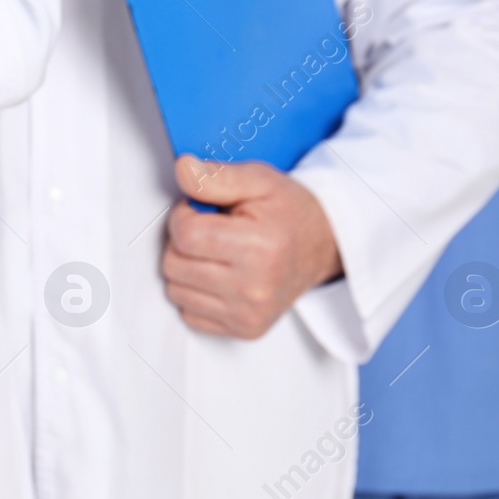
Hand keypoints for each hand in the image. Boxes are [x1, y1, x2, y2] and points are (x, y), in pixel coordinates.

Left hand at [161, 155, 342, 339]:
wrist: (324, 247)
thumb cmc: (289, 213)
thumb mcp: (259, 180)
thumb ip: (216, 176)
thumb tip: (182, 169)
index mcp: (260, 248)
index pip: (186, 235)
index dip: (184, 215)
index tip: (201, 210)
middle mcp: (255, 288)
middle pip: (174, 264)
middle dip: (183, 241)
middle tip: (211, 229)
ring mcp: (250, 314)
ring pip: (176, 290)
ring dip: (187, 268)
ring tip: (217, 252)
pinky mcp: (244, 329)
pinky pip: (189, 313)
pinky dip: (196, 293)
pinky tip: (220, 275)